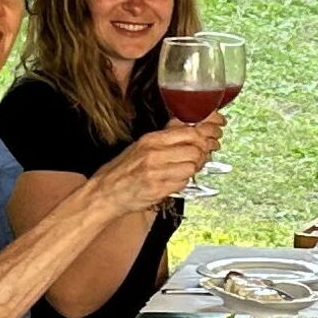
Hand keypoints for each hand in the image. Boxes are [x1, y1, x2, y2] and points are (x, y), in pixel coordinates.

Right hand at [104, 118, 220, 205]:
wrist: (106, 192)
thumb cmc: (123, 169)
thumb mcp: (141, 145)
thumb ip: (165, 136)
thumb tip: (187, 124)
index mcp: (151, 139)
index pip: (190, 132)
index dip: (206, 135)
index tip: (212, 137)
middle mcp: (154, 154)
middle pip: (196, 150)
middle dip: (203, 154)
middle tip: (201, 156)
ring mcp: (157, 173)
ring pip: (192, 167)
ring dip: (193, 169)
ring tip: (186, 169)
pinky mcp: (159, 190)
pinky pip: (183, 183)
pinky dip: (184, 181)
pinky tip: (175, 180)